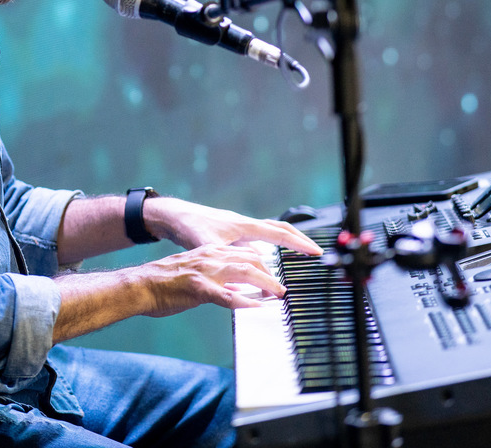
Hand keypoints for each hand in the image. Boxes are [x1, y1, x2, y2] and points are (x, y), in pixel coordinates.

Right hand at [132, 243, 287, 316]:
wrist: (139, 285)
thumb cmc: (163, 283)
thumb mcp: (193, 273)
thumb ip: (214, 278)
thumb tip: (233, 290)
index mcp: (209, 252)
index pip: (244, 252)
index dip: (263, 264)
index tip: (274, 277)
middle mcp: (210, 257)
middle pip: (251, 258)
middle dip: (270, 273)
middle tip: (280, 290)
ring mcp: (205, 271)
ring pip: (245, 272)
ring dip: (266, 284)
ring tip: (278, 296)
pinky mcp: (198, 287)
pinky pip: (227, 296)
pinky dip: (245, 302)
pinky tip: (256, 309)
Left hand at [144, 197, 322, 256]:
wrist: (174, 217)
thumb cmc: (189, 227)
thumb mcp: (206, 245)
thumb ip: (223, 259)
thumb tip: (236, 273)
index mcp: (244, 225)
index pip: (278, 233)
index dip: (299, 243)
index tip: (315, 252)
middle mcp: (244, 224)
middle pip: (279, 229)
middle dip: (299, 239)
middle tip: (315, 251)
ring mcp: (238, 227)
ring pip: (268, 232)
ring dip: (284, 240)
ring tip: (298, 252)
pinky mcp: (231, 233)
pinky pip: (257, 237)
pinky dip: (267, 245)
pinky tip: (266, 256)